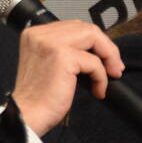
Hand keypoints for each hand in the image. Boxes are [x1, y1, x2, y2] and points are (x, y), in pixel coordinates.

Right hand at [8, 20, 124, 134]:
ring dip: (109, 57)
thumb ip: (65, 51)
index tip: (105, 59)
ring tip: (111, 76)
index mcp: (35, 34)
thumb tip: (97, 51)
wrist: (27, 116)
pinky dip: (101, 77)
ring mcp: (50, 43)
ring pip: (93, 37)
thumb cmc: (38, 97)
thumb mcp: (49, 64)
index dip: (94, 42)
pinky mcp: (62, 57)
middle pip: (86, 28)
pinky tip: (97, 90)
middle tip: (114, 68)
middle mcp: (40, 34)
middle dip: (106, 47)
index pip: (74, 26)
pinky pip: (94, 62)